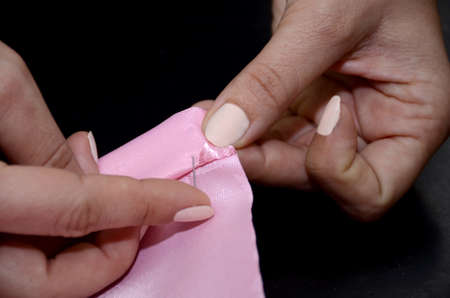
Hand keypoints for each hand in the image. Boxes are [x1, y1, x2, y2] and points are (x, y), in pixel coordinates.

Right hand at [0, 42, 211, 296]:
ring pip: (30, 287)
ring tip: (106, 209)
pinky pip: (12, 267)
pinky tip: (64, 214)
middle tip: (138, 212)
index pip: (80, 210)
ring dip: (82, 255)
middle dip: (111, 253)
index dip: (145, 206)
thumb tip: (85, 174)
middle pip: (51, 283)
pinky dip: (50, 249)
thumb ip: (43, 140)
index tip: (192, 205)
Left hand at [198, 0, 449, 220]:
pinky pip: (270, 134)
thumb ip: (275, 80)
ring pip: (285, 161)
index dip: (335, 172)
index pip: (371, 192)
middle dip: (270, 163)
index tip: (319, 114)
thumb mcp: (325, 21)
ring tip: (211, 127)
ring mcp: (336, 121)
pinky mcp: (305, 105)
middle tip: (224, 144)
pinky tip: (217, 114)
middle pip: (319, 180)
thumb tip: (226, 132)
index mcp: (412, 119)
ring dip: (246, 149)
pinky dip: (241, 129)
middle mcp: (373, 129)